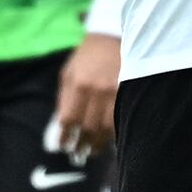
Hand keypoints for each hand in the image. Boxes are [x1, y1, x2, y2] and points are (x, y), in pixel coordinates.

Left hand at [53, 33, 119, 154]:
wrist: (113, 37)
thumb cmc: (87, 57)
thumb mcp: (68, 72)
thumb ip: (64, 98)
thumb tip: (62, 125)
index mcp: (78, 85)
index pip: (69, 120)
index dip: (65, 136)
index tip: (63, 146)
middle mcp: (97, 91)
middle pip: (88, 127)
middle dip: (81, 144)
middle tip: (78, 154)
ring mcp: (116, 92)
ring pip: (106, 128)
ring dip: (98, 143)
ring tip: (93, 151)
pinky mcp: (130, 93)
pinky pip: (122, 120)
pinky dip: (114, 133)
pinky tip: (108, 139)